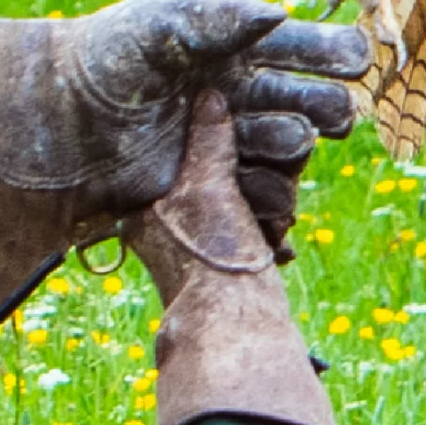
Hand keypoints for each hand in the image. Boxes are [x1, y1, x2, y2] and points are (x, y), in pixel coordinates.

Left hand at [2, 0, 369, 256]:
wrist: (58, 124)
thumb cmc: (102, 61)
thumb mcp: (156, 28)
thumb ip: (217, 22)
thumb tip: (278, 15)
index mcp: (234, 48)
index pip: (300, 48)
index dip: (333, 52)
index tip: (358, 59)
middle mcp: (240, 93)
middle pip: (308, 100)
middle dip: (326, 105)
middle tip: (332, 113)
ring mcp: (229, 140)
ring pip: (290, 147)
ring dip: (293, 144)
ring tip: (278, 138)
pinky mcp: (213, 183)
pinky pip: (262, 191)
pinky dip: (276, 192)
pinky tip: (280, 188)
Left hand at [124, 93, 337, 424]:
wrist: (237, 330)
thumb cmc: (211, 258)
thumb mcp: (207, 186)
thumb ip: (208, 140)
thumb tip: (209, 94)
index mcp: (145, 202)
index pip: (181, 146)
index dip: (216, 130)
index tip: (247, 119)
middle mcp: (166, 220)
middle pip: (216, 167)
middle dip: (253, 167)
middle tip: (273, 169)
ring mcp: (199, 240)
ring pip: (242, 192)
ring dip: (268, 197)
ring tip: (276, 213)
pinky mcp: (228, 255)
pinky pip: (256, 220)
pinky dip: (272, 222)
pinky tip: (279, 235)